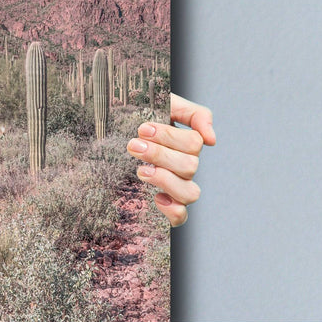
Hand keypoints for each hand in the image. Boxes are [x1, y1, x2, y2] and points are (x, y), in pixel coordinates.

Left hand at [125, 93, 214, 226]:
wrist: (109, 128)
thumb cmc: (136, 115)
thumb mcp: (164, 103)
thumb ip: (194, 114)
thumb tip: (212, 140)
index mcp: (185, 143)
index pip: (194, 143)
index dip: (169, 137)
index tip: (142, 128)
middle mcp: (184, 166)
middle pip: (190, 167)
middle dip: (159, 154)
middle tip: (133, 145)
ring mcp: (175, 187)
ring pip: (190, 193)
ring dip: (165, 180)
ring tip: (140, 170)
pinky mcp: (163, 205)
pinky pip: (181, 217)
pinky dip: (173, 210)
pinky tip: (156, 197)